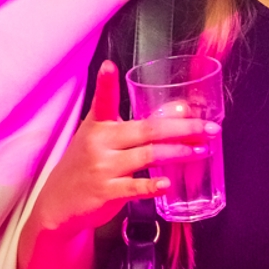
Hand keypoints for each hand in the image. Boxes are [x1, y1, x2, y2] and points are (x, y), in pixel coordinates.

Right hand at [28, 61, 215, 237]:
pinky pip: (135, 187)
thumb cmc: (85, 165)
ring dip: (179, 153)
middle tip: (209, 128)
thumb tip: (174, 115)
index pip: (103, 100)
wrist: (60, 202)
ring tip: (201, 150)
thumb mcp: (96, 137)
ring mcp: (103, 168)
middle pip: (147, 129)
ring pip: (148, 155)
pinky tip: (167, 183)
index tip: (108, 66)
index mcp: (99, 125)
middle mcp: (100, 143)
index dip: (105, 82)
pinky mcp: (107, 192)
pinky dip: (153, 185)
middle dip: (182, 128)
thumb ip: (128, 124)